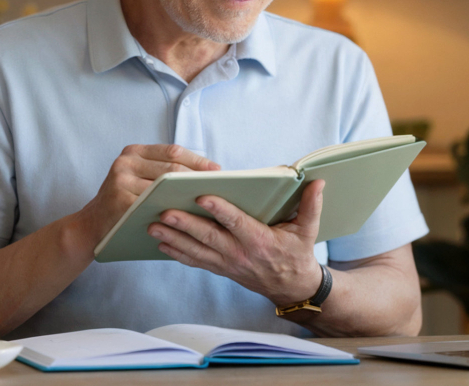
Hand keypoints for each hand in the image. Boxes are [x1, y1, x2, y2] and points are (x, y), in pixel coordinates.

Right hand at [77, 144, 219, 246]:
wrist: (92, 224)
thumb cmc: (126, 200)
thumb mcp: (138, 177)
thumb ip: (163, 170)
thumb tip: (207, 172)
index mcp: (133, 151)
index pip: (172, 151)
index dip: (197, 160)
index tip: (217, 170)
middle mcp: (125, 162)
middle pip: (171, 168)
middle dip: (197, 178)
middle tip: (219, 188)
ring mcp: (120, 181)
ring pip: (164, 187)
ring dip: (188, 194)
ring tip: (208, 201)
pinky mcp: (119, 202)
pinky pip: (154, 206)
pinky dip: (173, 210)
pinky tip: (188, 216)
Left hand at [148, 180, 325, 306]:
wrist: (291, 287)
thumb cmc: (298, 253)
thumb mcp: (308, 230)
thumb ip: (311, 205)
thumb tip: (317, 181)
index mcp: (260, 240)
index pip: (237, 223)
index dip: (220, 210)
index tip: (203, 196)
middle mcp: (240, 253)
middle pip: (209, 237)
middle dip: (185, 225)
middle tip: (164, 212)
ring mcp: (227, 263)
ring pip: (196, 251)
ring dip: (173, 239)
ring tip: (152, 226)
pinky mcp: (220, 268)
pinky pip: (195, 261)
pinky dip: (176, 253)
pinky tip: (159, 243)